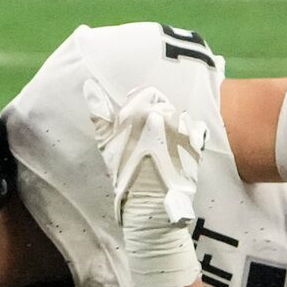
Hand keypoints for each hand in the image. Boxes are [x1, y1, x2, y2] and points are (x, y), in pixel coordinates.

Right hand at [84, 79, 203, 221]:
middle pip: (163, 104)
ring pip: (179, 115)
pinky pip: (196, 128)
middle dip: (158, 117)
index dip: (142, 107)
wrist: (151, 203)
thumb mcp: (106, 142)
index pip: (146, 94)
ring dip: (174, 125)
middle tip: (151, 138)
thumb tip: (89, 84)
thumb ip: (99, 111)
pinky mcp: (196, 142)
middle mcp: (162, 114)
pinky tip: (179, 150)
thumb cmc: (125, 173)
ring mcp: (181, 127)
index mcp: (138, 111)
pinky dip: (190, 135)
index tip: (139, 124)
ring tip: (165, 146)